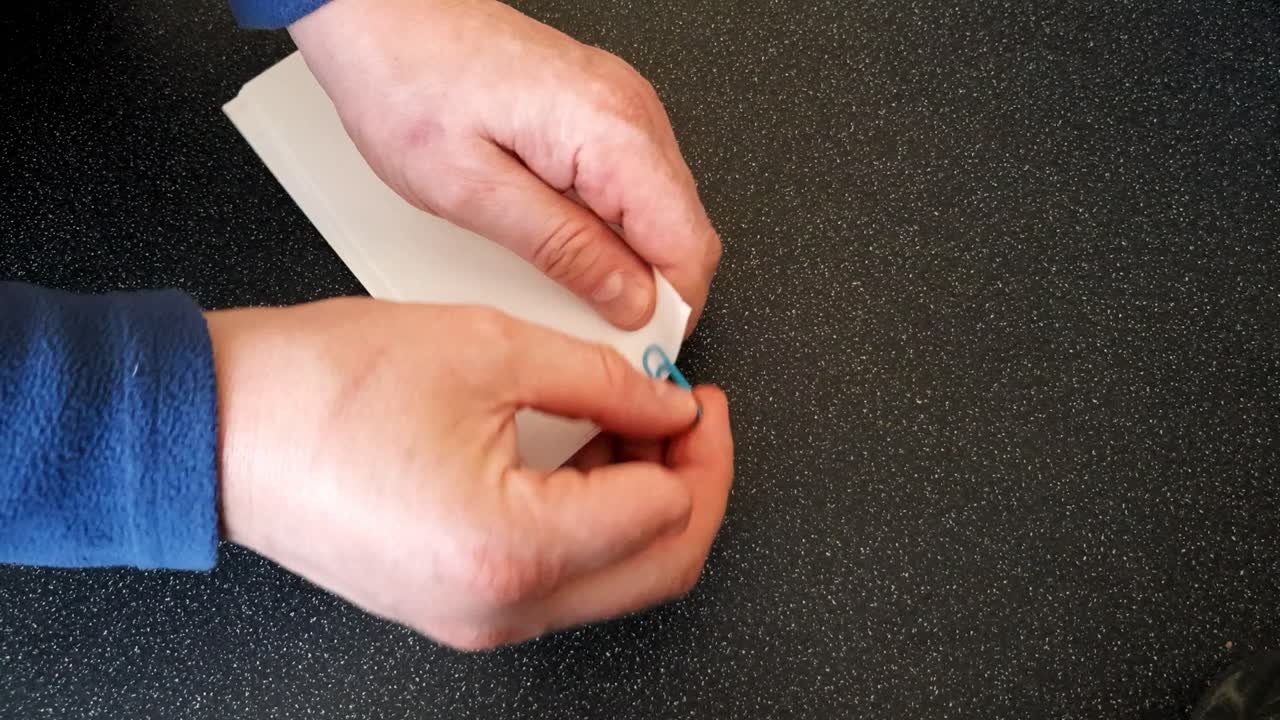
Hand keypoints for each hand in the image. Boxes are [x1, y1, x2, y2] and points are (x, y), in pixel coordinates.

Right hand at [207, 299, 732, 649]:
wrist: (219, 427)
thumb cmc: (317, 390)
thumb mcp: (488, 350)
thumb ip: (603, 380)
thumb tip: (666, 403)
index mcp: (514, 547)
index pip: (666, 514)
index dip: (700, 447)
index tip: (698, 398)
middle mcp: (499, 606)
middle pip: (656, 569)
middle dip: (691, 488)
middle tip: (689, 420)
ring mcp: (476, 616)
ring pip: (612, 579)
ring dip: (642, 503)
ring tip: (632, 423)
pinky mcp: (456, 604)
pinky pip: (559, 577)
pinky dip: (591, 521)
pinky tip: (585, 457)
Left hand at [287, 0, 721, 334]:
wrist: (383, 15)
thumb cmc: (408, 85)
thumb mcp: (473, 192)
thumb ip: (564, 250)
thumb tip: (630, 299)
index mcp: (610, 132)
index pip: (687, 243)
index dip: (671, 307)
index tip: (636, 344)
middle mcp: (631, 112)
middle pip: (685, 229)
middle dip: (654, 288)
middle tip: (599, 325)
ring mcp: (624, 106)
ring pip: (664, 210)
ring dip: (634, 258)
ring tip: (574, 283)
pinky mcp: (605, 109)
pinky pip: (637, 184)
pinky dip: (617, 225)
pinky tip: (569, 239)